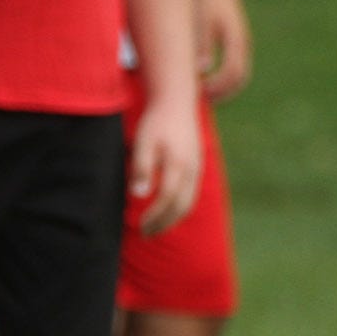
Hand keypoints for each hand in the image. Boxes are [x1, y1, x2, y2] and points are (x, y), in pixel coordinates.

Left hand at [130, 93, 203, 235]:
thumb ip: (142, 167)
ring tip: (156, 227)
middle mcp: (192, 169)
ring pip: (189, 202)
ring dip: (173, 219)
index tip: (141, 227)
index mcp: (178, 164)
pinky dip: (181, 207)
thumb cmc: (157, 121)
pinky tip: (168, 209)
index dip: (154, 216)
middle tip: (147, 234)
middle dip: (164, 223)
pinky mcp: (198, 165)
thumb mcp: (144, 141)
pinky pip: (192, 194)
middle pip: (181, 206)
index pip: (167, 199)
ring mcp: (197, 168)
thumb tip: (139, 195)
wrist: (177, 101)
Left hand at [197, 0, 253, 103]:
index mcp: (235, 40)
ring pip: (240, 75)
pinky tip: (205, 79)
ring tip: (202, 93)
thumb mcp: (201, 20)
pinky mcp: (236, 43)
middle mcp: (242, 44)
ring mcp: (242, 44)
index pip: (232, 72)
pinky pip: (235, 67)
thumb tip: (202, 70)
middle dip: (222, 93)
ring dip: (224, 88)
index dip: (217, 87)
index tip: (199, 92)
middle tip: (201, 100)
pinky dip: (224, 79)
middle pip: (240, 78)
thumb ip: (202, 44)